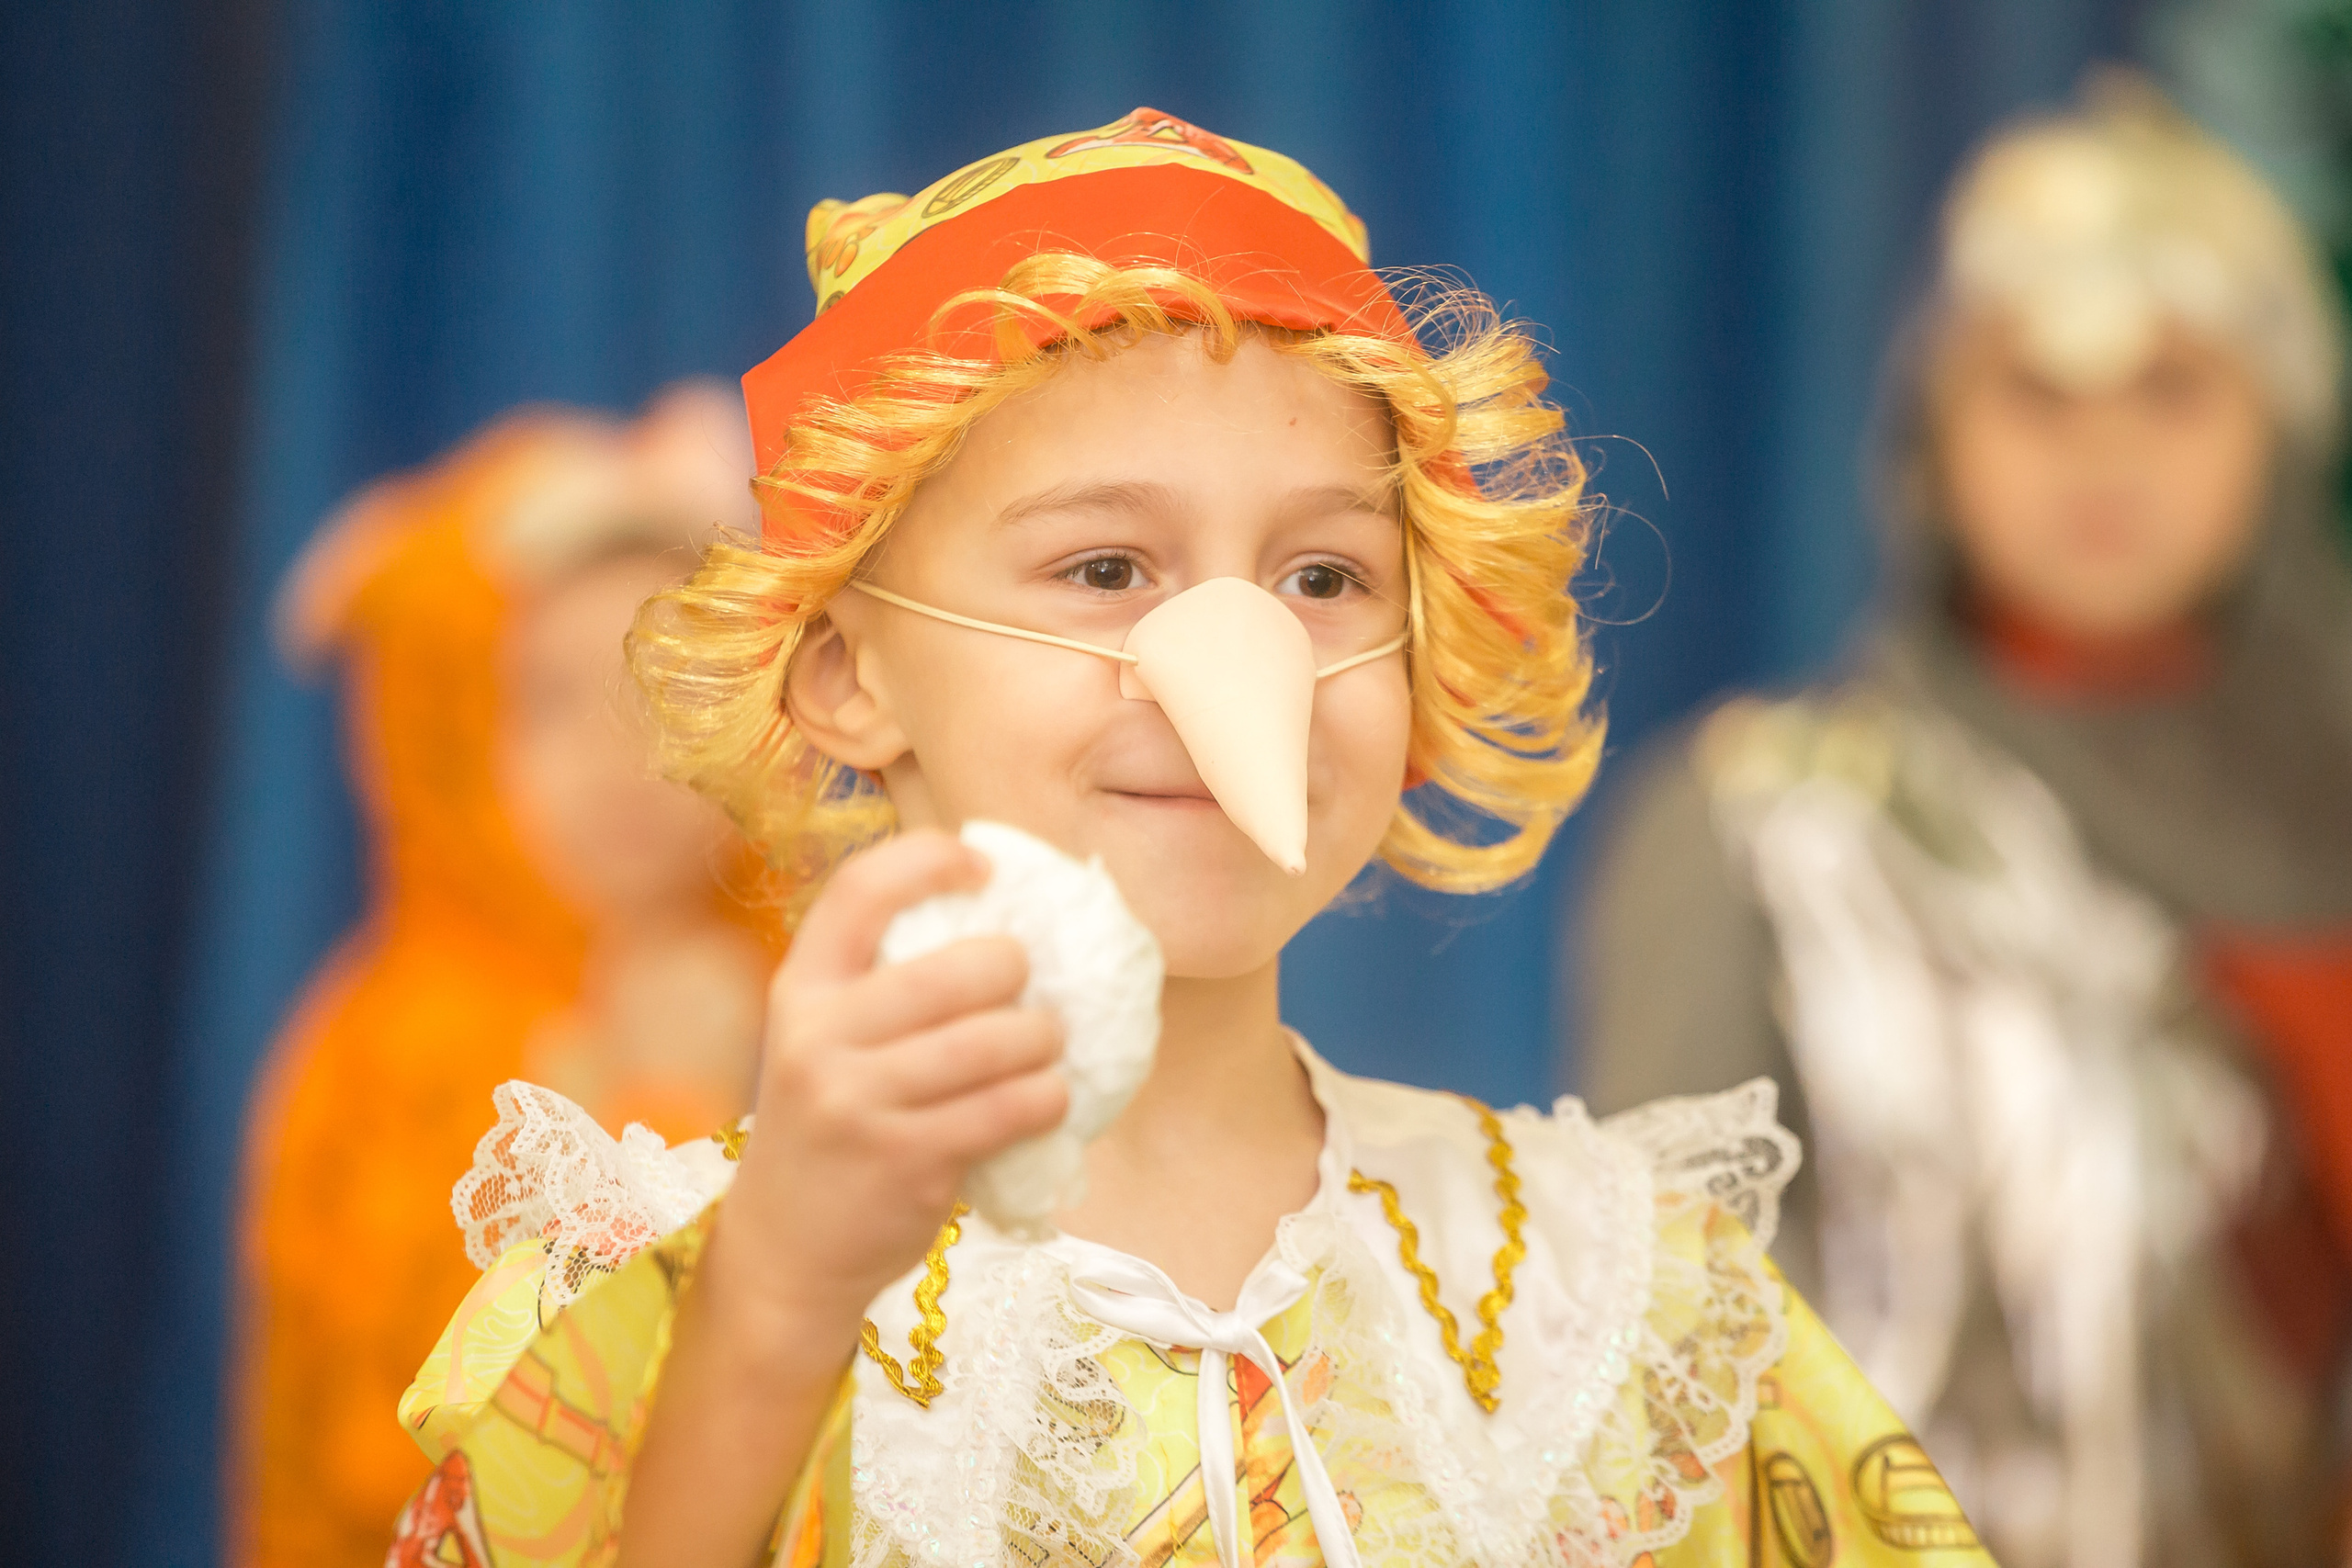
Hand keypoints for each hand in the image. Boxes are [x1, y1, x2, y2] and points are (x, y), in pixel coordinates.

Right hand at [711, 830, 1069, 1337]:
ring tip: (1048, 1045)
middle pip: (953, 968)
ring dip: (1044, 1037)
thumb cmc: (828, 1129)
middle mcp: (819, 1037)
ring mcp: (860, 1102)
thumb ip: (881, 989)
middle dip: (1017, 967)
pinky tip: (1049, 1098)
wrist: (784, 1252)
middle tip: (1030, 985)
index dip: (932, 859)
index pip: (861, 889)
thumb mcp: (821, 1043)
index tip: (986, 868)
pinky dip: (1048, 1098)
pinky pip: (1008, 1109)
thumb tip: (1006, 923)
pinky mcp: (906, 1160)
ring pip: (993, 1041)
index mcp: (800, 989)